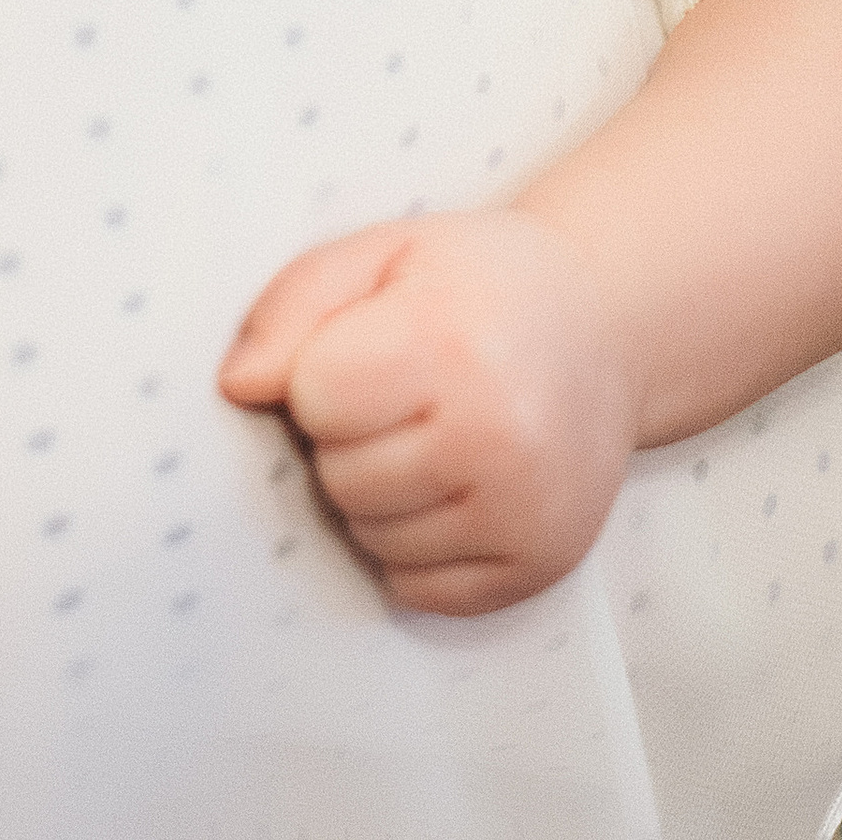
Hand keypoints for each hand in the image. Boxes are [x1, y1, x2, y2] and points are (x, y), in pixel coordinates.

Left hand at [218, 206, 638, 613]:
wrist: (604, 324)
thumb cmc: (477, 284)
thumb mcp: (382, 251)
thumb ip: (294, 306)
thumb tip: (236, 387)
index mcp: (451, 343)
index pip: (314, 398)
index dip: (321, 373)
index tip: (367, 347)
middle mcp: (498, 436)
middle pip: (339, 475)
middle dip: (349, 436)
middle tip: (405, 391)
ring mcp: (525, 510)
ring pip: (372, 539)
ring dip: (378, 494)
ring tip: (432, 433)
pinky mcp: (541, 565)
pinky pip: (418, 590)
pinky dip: (416, 547)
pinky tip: (454, 486)